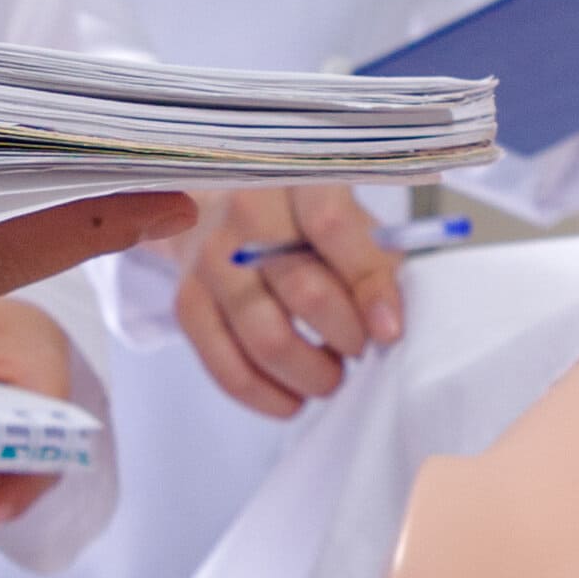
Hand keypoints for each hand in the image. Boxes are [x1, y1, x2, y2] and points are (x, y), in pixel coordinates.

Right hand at [168, 182, 400, 415]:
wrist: (220, 204)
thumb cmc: (302, 217)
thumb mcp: (348, 215)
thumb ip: (374, 258)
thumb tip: (388, 325)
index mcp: (295, 179)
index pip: (333, 227)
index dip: (368, 285)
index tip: (390, 332)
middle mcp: (246, 213)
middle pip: (303, 291)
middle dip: (345, 337)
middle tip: (361, 350)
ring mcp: (211, 259)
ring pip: (266, 339)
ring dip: (310, 373)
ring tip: (331, 376)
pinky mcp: (188, 302)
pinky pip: (226, 367)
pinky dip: (267, 396)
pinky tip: (293, 399)